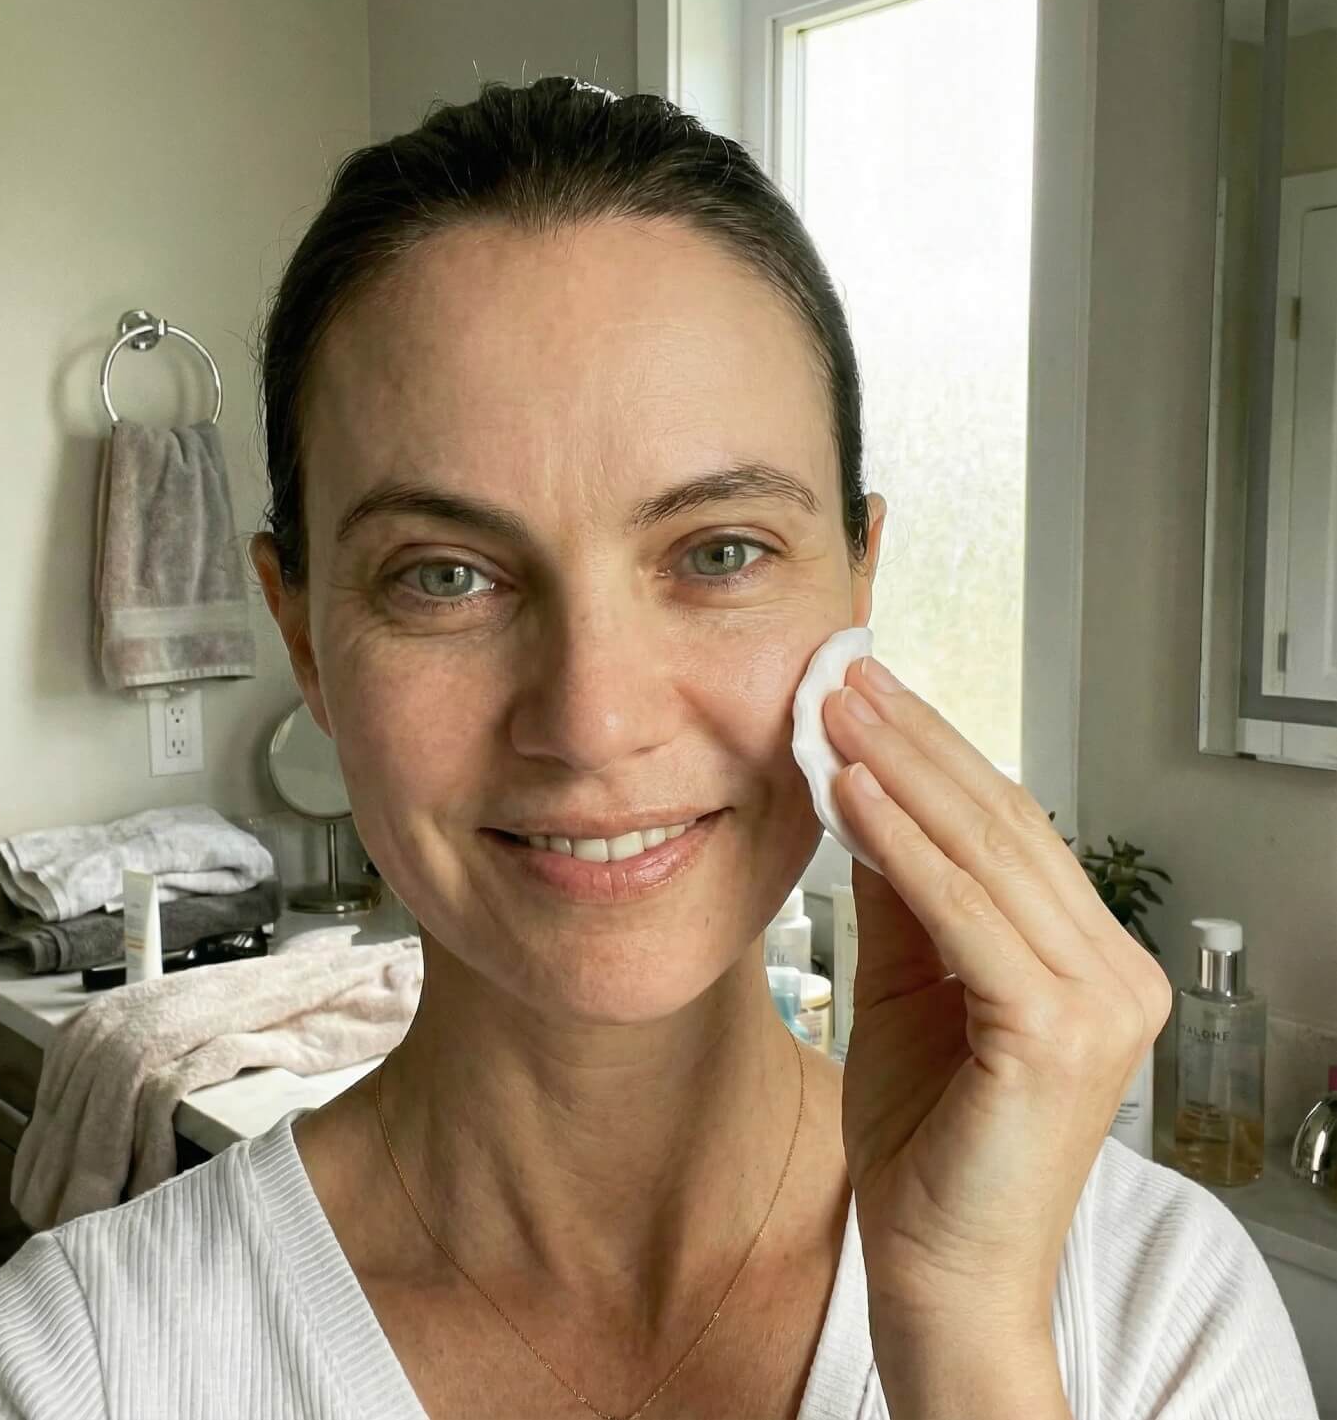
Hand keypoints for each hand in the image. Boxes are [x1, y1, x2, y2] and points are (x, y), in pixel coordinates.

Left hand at [823, 656, 1171, 1336]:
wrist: (939, 1273)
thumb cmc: (924, 1140)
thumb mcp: (908, 987)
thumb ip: (903, 895)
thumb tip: (866, 791)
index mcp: (1087, 960)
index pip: (1010, 829)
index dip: (935, 753)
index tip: (865, 694)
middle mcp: (1113, 972)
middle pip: (1005, 823)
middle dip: (915, 741)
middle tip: (844, 677)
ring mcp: (1100, 1002)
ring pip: (989, 853)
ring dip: (903, 770)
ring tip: (835, 710)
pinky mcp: (1059, 1032)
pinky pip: (964, 912)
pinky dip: (901, 844)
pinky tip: (850, 791)